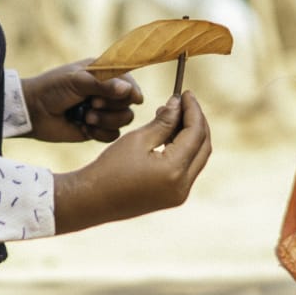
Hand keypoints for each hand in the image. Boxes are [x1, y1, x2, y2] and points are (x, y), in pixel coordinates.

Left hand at [24, 62, 142, 141]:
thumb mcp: (77, 81)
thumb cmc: (52, 89)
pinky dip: (99, 133)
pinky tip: (83, 127)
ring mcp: (102, 112)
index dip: (130, 91)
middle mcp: (106, 92)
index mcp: (103, 74)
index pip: (130, 81)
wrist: (32, 112)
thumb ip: (103, 84)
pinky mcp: (96, 129)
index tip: (123, 95)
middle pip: (129, 103)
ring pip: (124, 120)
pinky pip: (113, 135)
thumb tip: (128, 90)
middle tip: (92, 104)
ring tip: (86, 117)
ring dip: (106, 120)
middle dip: (112, 106)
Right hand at [51, 91, 211, 232]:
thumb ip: (164, 121)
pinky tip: (168, 135)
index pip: (196, 133)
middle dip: (196, 122)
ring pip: (197, 158)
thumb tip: (178, 104)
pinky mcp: (172, 197)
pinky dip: (183, 150)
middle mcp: (182, 186)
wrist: (92, 201)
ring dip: (190, 135)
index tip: (186, 93)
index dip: (193, 110)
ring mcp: (179, 195)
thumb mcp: (138, 139)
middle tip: (183, 102)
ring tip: (172, 115)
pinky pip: (187, 169)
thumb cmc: (109, 168)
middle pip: (203, 146)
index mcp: (174, 171)